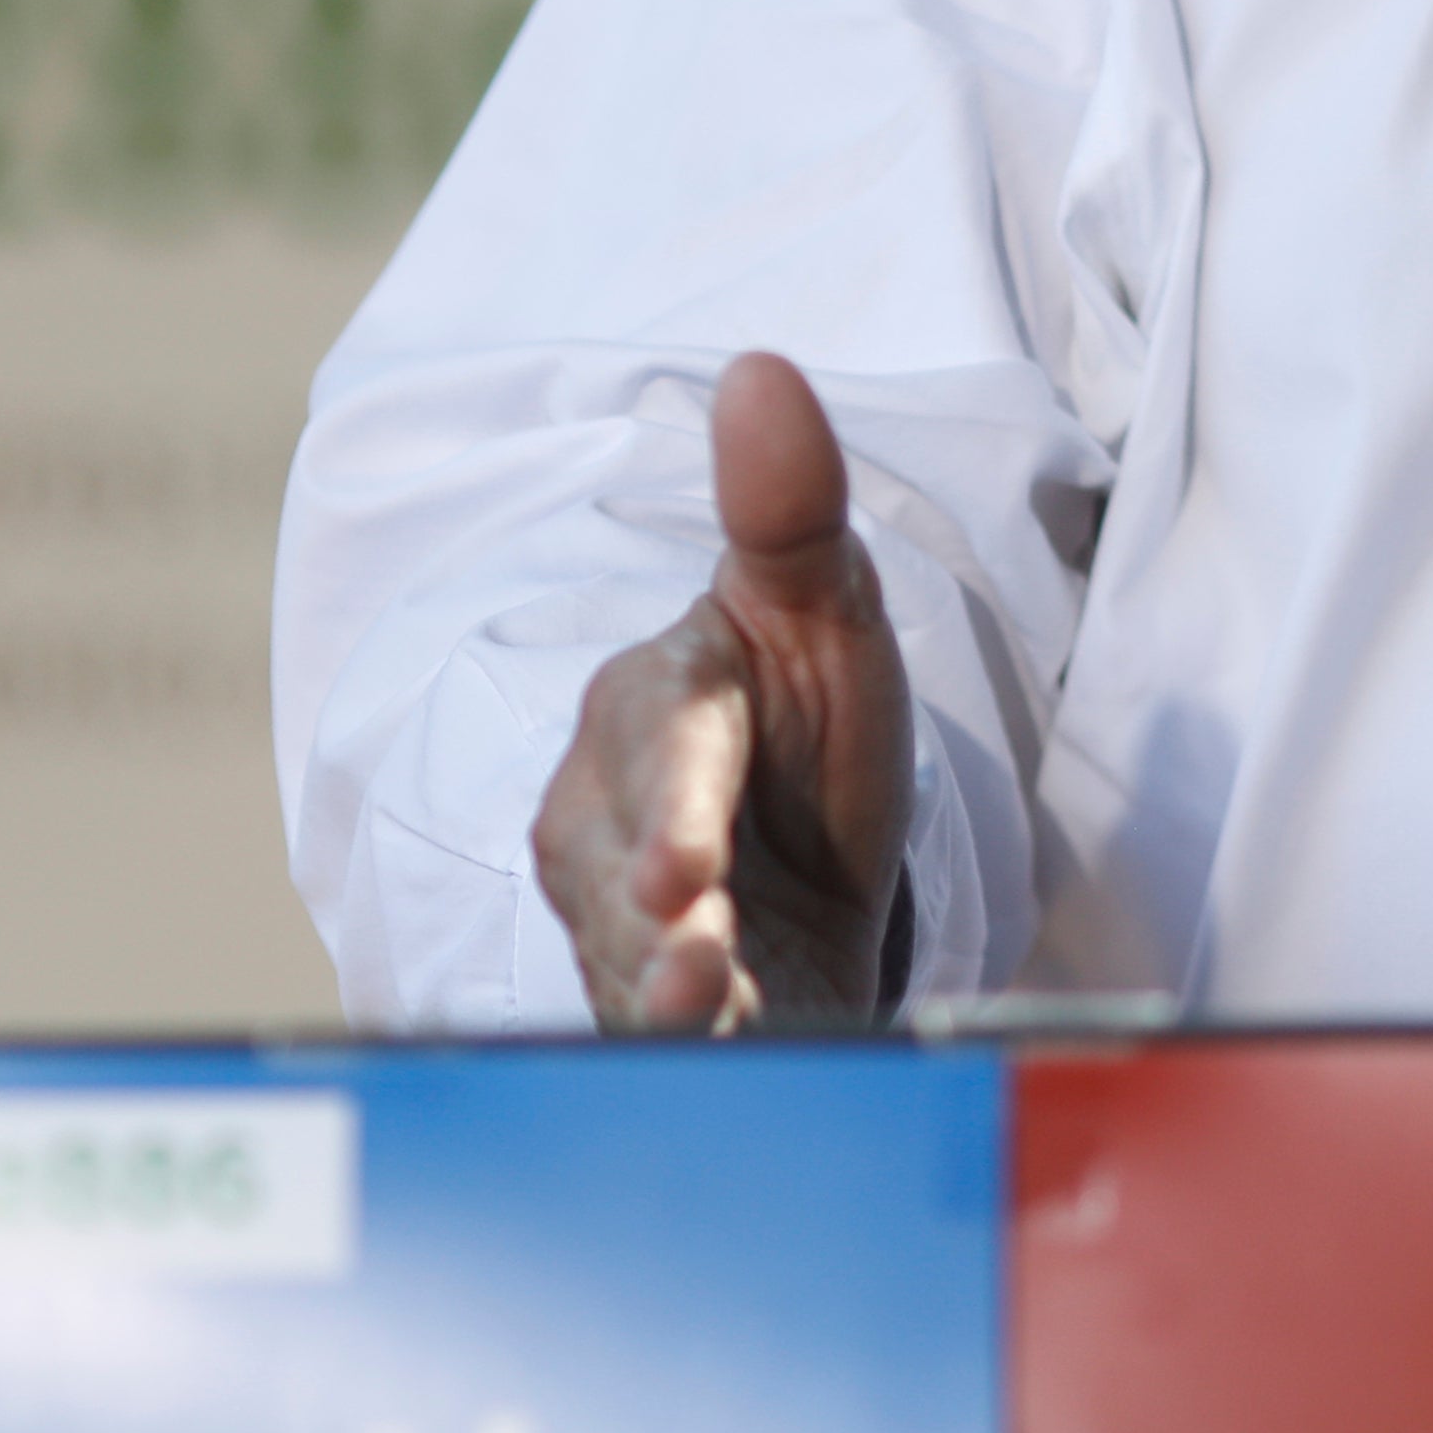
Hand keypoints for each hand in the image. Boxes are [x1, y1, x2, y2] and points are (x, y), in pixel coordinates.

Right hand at [532, 353, 919, 1033]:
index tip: (679, 871)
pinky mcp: (637, 1002)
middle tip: (689, 963)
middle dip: (650, 910)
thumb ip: (791, 509)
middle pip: (619, 859)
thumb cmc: (810, 724)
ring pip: (619, 955)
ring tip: (698, 1025)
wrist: (817, 874)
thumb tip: (760, 369)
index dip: (667, 805)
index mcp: (657, 702)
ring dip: (658, 995)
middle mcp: (602, 810)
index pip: (658, 742)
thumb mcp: (829, 617)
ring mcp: (610, 915)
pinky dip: (675, 1050)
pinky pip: (641, 1030)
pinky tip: (711, 1063)